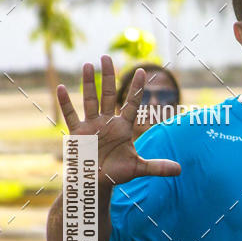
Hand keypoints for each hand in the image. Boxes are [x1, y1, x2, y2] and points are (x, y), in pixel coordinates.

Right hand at [57, 56, 180, 186]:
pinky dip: (65, 103)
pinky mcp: (77, 134)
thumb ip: (157, 167)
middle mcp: (107, 122)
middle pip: (107, 94)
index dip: (136, 88)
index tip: (142, 71)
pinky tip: (61, 88)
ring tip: (87, 64)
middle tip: (106, 57)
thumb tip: (180, 170)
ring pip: (90, 100)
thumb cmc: (117, 173)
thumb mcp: (138, 168)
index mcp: (123, 127)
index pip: (131, 103)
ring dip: (87, 83)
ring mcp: (91, 126)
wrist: (97, 183)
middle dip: (107, 76)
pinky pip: (70, 115)